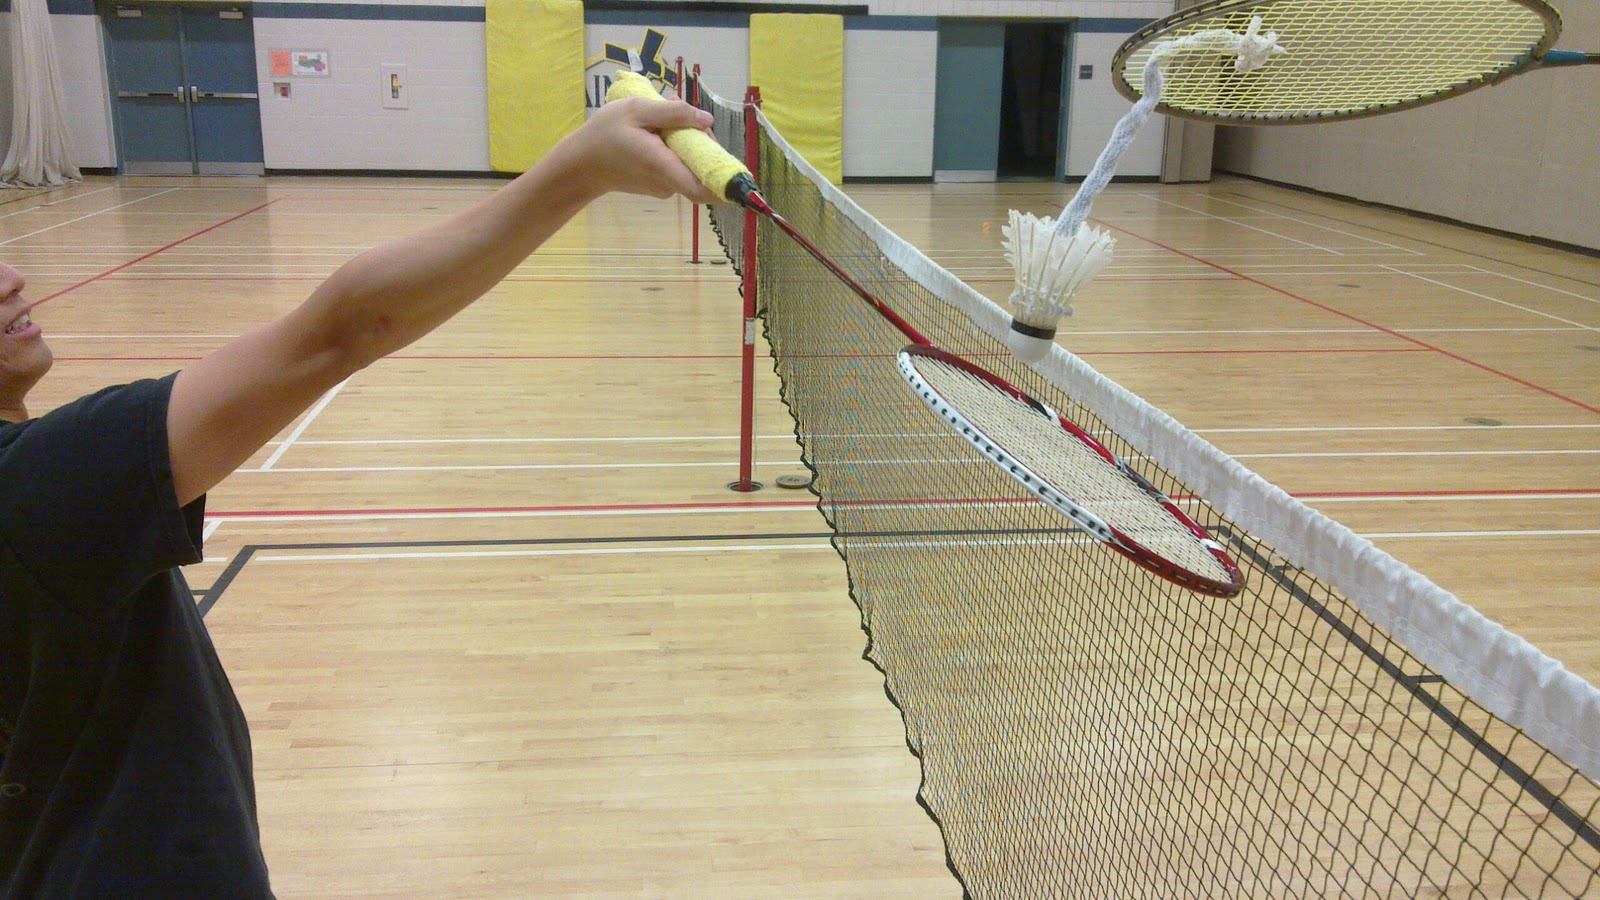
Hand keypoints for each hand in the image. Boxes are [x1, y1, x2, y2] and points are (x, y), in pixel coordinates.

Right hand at [549, 97, 721, 204]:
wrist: (581, 164)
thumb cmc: (604, 134)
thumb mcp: (637, 110)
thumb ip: (673, 114)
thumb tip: (706, 120)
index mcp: (662, 165)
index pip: (702, 188)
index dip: (726, 185)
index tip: (743, 178)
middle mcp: (667, 182)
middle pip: (702, 166)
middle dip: (702, 138)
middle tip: (681, 111)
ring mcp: (664, 186)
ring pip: (690, 163)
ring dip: (686, 139)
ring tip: (662, 116)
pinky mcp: (660, 184)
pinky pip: (678, 165)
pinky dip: (675, 147)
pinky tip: (656, 131)